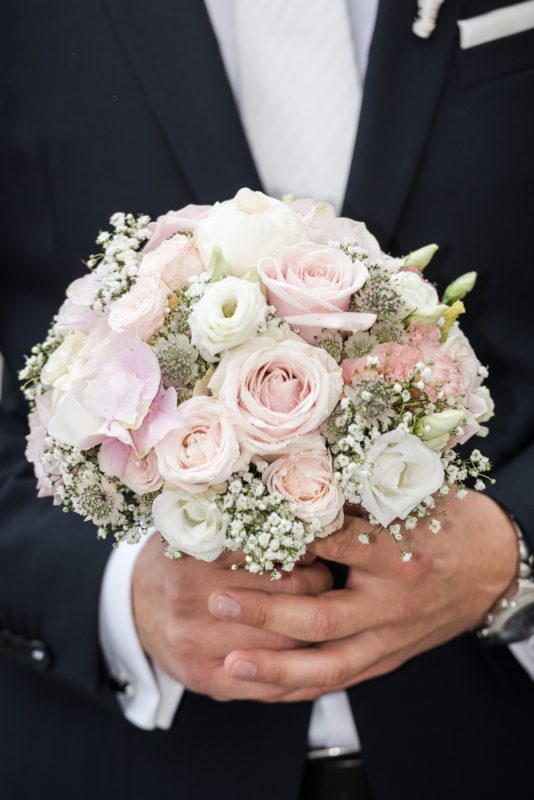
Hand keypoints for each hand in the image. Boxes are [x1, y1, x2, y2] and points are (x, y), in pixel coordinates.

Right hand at [132, 535, 332, 700]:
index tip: (318, 544)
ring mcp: (197, 646)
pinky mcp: (206, 680)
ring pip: (285, 641)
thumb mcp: (196, 528)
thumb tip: (299, 512)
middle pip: (287, 596)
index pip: (275, 553)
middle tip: (325, 574)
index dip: (307, 548)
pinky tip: (311, 649)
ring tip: (323, 608)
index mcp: (195, 557)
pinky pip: (270, 683)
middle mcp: (193, 602)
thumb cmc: (177, 560)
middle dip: (318, 585)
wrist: (133, 607)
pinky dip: (300, 667)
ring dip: (315, 626)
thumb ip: (236, 521)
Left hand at [209, 491, 517, 700]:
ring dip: (276, 669)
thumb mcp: (406, 495)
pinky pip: (340, 680)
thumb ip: (350, 494)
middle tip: (217, 604)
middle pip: (322, 617)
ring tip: (229, 665)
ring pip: (329, 664)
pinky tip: (262, 688)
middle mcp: (393, 601)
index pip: (327, 548)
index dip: (279, 542)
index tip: (234, 535)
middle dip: (265, 615)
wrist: (492, 565)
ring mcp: (392, 637)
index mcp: (396, 552)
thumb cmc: (445, 519)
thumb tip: (288, 479)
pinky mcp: (389, 658)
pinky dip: (300, 687)